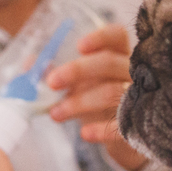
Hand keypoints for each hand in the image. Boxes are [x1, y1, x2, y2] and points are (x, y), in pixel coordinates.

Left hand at [45, 23, 146, 170]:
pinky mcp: (141, 124)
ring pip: (111, 93)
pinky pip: (122, 125)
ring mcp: (140, 97)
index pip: (117, 35)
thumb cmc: (98, 99)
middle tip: (51, 82)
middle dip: (77, 70)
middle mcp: (134, 72)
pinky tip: (84, 134)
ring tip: (55, 114)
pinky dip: (101, 130)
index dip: (100, 37)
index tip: (78, 46)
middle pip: (109, 62)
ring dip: (79, 103)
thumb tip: (30, 64)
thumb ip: (57, 72)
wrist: (122, 134)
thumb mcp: (81, 83)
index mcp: (120, 54)